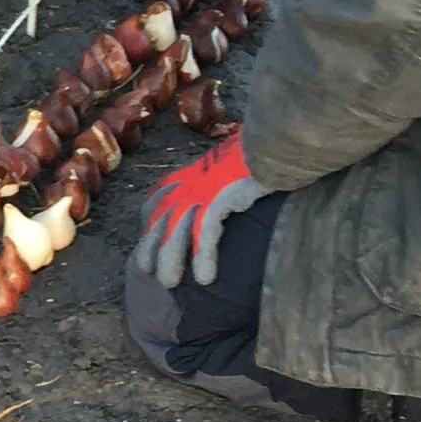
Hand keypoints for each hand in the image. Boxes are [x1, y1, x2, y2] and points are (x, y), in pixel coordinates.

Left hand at [136, 130, 260, 288]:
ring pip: (176, 228)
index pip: (160, 196)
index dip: (152, 219)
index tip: (150, 238)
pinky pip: (205, 232)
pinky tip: (204, 278)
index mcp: (192, 172)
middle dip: (150, 243)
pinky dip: (202, 256)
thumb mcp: (233, 164)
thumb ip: (223, 181)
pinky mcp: (219, 196)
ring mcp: (202, 188)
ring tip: (167, 282)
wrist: (274, 138)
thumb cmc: (261, 151)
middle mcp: (190, 180)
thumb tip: (231, 195)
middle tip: (146, 270)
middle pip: (160, 215)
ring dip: (170, 257)